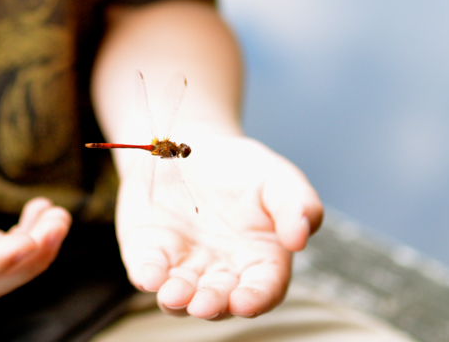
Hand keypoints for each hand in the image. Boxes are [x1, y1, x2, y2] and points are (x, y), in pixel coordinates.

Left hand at [115, 130, 321, 319]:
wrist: (192, 143)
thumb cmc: (242, 167)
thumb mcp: (277, 176)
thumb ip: (297, 204)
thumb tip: (300, 238)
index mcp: (259, 260)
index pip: (262, 289)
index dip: (254, 300)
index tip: (244, 302)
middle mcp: (221, 272)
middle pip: (219, 300)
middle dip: (212, 305)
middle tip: (203, 303)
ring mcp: (183, 266)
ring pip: (180, 296)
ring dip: (176, 300)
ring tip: (173, 295)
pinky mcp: (151, 253)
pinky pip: (147, 270)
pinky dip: (147, 276)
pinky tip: (148, 276)